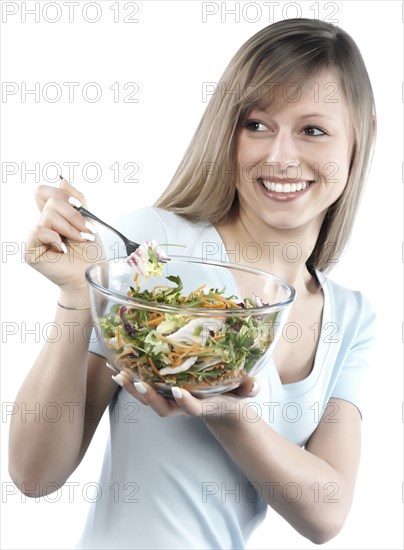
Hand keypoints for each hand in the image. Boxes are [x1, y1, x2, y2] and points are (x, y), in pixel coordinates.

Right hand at [25, 178, 104, 293]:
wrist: (91, 276)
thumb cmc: (91, 254)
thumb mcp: (89, 221)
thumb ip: (77, 200)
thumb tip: (62, 181)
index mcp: (54, 216)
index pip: (45, 192)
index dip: (62, 195)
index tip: (80, 207)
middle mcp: (42, 224)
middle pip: (50, 200)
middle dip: (74, 215)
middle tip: (86, 231)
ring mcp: (35, 237)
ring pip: (48, 214)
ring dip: (70, 228)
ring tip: (79, 240)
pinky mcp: (31, 249)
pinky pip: (40, 230)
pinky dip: (56, 238)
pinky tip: (63, 249)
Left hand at [111, 371, 258, 418]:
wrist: (221, 408)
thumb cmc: (232, 396)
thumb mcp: (243, 391)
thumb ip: (248, 388)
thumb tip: (253, 385)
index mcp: (203, 405)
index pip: (193, 408)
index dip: (186, 402)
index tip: (179, 391)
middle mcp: (183, 406)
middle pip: (163, 408)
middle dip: (150, 397)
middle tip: (139, 384)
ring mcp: (172, 402)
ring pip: (149, 400)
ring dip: (133, 389)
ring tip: (119, 374)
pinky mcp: (164, 394)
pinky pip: (144, 390)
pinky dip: (130, 381)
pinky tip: (116, 367)